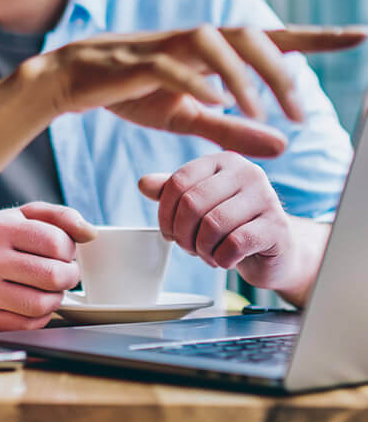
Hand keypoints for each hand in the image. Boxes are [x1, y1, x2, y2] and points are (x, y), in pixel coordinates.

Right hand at [0, 203, 95, 331]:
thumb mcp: (22, 217)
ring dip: (56, 298)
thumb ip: (59, 217)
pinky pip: (28, 325)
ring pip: (42, 304)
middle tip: (64, 273)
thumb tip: (90, 233)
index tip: (63, 251)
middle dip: (69, 276)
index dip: (69, 250)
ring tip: (48, 288)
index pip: (55, 242)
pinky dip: (40, 316)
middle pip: (52, 276)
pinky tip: (32, 302)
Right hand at [34, 25, 365, 158]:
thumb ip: (233, 129)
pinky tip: (215, 101)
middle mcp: (191, 40)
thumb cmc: (129, 93)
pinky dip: (197, 80)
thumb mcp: (187, 118)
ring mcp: (162, 46)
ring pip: (213, 41)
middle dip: (281, 69)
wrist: (71, 81)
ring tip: (260, 111)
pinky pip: (171, 64)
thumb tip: (284, 146)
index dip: (315, 37)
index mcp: (209, 52)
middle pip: (247, 34)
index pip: (269, 38)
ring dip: (243, 75)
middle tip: (300, 113)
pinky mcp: (134, 62)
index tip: (360, 35)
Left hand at [139, 152, 299, 290]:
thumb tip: (143, 183)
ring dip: (201, 248)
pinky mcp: (278, 227)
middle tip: (187, 247)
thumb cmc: (234, 225)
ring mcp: (267, 198)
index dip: (165, 212)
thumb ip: (172, 191)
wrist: (277, 252)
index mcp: (223, 161)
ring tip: (206, 254)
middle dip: (182, 233)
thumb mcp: (200, 204)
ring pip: (212, 224)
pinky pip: (234, 244)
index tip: (168, 232)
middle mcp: (247, 173)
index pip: (179, 181)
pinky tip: (225, 260)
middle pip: (192, 203)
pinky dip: (221, 259)